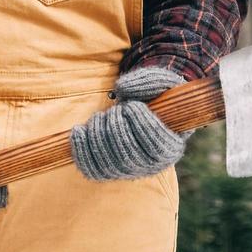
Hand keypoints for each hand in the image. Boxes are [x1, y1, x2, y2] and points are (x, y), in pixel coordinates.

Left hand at [70, 66, 190, 181]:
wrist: (144, 108)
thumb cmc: (156, 94)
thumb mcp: (161, 81)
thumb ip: (148, 80)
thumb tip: (120, 88)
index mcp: (171, 147)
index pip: (156, 146)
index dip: (140, 124)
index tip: (131, 105)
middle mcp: (151, 166)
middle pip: (129, 155)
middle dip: (115, 127)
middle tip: (115, 109)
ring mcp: (129, 171)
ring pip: (109, 163)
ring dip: (98, 135)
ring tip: (100, 116)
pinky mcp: (108, 171)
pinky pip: (92, 169)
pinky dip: (81, 150)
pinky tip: (79, 130)